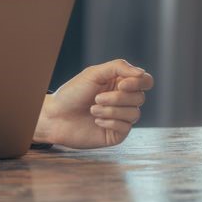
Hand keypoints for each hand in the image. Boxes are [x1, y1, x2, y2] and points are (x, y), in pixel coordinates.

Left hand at [33, 59, 153, 148]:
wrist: (55, 116)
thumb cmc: (72, 93)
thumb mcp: (94, 73)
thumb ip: (118, 67)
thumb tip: (141, 73)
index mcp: (120, 83)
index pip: (145, 81)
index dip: (138, 83)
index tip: (121, 85)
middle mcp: (124, 100)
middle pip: (140, 97)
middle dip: (117, 98)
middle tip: (96, 98)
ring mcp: (121, 117)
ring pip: (134, 113)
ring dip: (111, 110)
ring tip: (92, 109)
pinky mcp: (116, 133)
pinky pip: (126, 127)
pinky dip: (110, 122)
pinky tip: (96, 120)